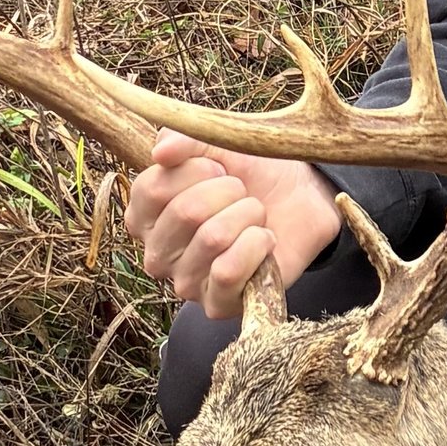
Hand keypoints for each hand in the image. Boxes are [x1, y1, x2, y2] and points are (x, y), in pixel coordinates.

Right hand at [124, 135, 342, 321]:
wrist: (302, 200)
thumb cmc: (252, 174)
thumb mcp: (218, 146)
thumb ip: (185, 140)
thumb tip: (159, 152)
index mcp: (145, 214)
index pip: (153, 188)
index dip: (196, 169)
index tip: (220, 167)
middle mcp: (156, 253)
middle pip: (185, 212)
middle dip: (229, 191)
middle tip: (244, 193)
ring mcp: (185, 283)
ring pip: (213, 238)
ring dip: (249, 215)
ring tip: (256, 216)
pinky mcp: (217, 305)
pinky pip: (228, 272)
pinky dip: (257, 245)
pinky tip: (265, 240)